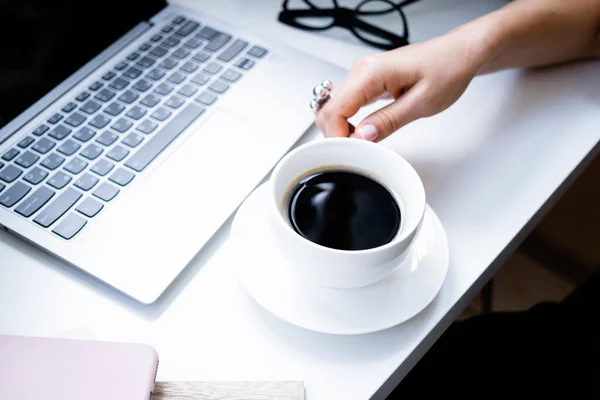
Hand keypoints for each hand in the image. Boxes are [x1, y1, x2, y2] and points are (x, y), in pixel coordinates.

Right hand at [316, 34, 484, 141]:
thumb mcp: (421, 103)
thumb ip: (388, 121)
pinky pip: (345, 104)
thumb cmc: (447, 70)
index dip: (336, 136)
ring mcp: (362, 75)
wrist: (458, 54)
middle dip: (335, 134)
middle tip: (355, 153)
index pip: (335, 109)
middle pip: (328, 109)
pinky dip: (347, 122)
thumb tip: (362, 137)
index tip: (349, 154)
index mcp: (372, 73)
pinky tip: (361, 132)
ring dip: (340, 129)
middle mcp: (362, 70)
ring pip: (333, 107)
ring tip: (360, 144)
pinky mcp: (367, 82)